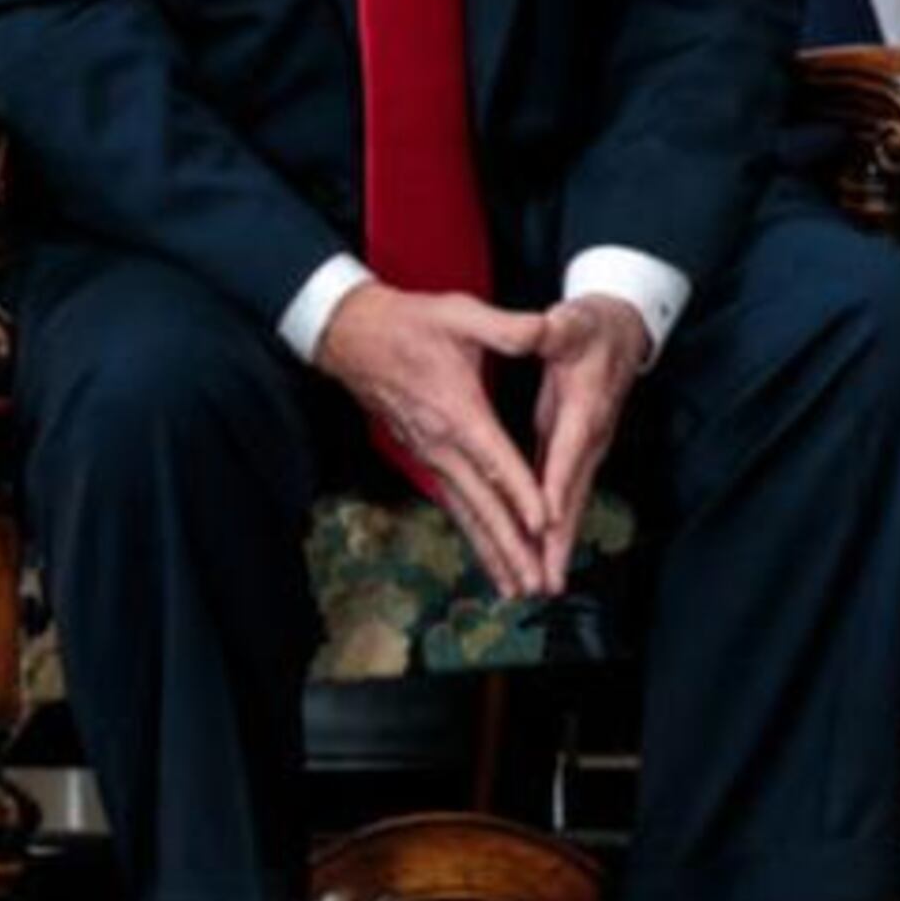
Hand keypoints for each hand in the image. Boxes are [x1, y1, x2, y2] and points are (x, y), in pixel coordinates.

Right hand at [316, 284, 555, 597]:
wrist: (354, 336)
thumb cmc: (412, 323)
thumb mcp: (461, 313)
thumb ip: (506, 327)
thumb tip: (544, 329)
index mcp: (457, 410)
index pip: (494, 459)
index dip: (520, 491)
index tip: (545, 522)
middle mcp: (441, 444)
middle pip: (481, 502)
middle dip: (510, 545)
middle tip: (535, 581)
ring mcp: (430, 456)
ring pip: (466, 512)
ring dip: (492, 551)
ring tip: (517, 587)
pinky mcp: (426, 459)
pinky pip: (455, 504)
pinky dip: (475, 534)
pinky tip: (490, 558)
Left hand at [529, 294, 649, 593]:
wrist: (622, 332)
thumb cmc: (592, 326)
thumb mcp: (575, 320)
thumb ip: (558, 328)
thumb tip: (548, 327)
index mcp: (585, 406)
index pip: (568, 452)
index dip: (556, 488)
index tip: (545, 524)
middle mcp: (591, 437)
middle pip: (574, 495)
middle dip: (560, 540)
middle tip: (547, 581)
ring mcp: (588, 450)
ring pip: (572, 503)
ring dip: (558, 546)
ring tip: (544, 584)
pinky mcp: (579, 455)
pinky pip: (565, 497)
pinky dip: (554, 530)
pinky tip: (540, 555)